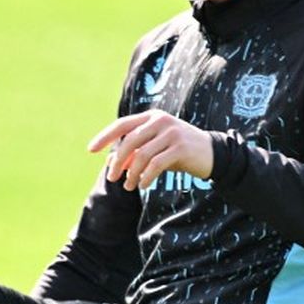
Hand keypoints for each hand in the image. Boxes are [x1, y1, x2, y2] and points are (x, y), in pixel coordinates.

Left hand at [88, 109, 213, 190]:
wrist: (212, 154)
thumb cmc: (178, 152)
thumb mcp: (155, 150)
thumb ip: (135, 153)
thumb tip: (111, 164)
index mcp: (151, 117)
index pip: (122, 124)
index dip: (105, 137)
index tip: (91, 150)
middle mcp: (160, 121)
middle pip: (129, 141)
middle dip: (118, 162)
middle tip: (112, 178)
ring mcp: (171, 133)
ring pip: (141, 155)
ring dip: (132, 174)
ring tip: (129, 186)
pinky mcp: (180, 147)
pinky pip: (155, 164)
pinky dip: (145, 177)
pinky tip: (143, 185)